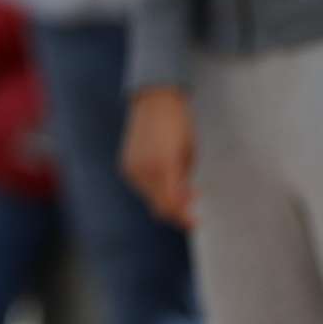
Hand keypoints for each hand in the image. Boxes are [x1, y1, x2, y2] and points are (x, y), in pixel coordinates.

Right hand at [122, 87, 197, 227]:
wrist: (155, 101)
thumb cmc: (179, 124)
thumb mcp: (189, 152)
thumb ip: (185, 179)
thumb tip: (186, 200)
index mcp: (163, 167)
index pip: (171, 206)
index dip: (184, 218)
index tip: (197, 222)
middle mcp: (143, 170)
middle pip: (158, 206)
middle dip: (176, 210)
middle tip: (193, 204)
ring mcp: (132, 168)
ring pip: (149, 197)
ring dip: (165, 198)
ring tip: (183, 186)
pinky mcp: (125, 165)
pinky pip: (141, 186)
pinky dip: (155, 188)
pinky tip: (167, 177)